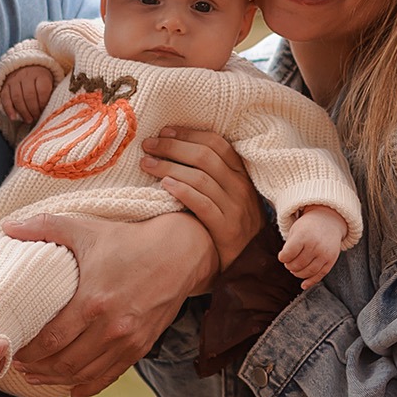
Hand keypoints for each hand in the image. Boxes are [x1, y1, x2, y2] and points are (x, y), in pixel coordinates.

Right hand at [1, 67, 55, 125]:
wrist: (27, 68)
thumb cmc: (41, 80)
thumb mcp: (49, 83)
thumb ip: (49, 95)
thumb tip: (49, 112)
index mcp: (40, 74)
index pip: (42, 90)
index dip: (43, 103)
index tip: (44, 111)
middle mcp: (26, 75)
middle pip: (29, 95)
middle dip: (33, 110)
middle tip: (36, 118)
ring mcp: (14, 80)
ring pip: (17, 97)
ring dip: (23, 111)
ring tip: (28, 120)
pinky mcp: (5, 85)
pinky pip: (5, 98)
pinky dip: (8, 109)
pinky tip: (13, 118)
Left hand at [5, 212, 213, 396]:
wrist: (180, 252)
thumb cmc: (129, 240)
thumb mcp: (86, 229)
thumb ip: (44, 227)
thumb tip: (7, 226)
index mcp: (93, 301)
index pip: (51, 340)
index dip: (28, 351)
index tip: (13, 349)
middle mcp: (111, 327)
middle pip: (65, 362)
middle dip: (38, 368)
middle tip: (20, 365)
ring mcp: (129, 340)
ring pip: (85, 373)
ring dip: (58, 379)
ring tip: (38, 375)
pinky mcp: (142, 346)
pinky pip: (110, 376)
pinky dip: (89, 386)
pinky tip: (74, 389)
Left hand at [141, 127, 260, 267]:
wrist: (249, 265)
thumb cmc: (231, 225)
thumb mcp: (229, 196)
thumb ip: (212, 175)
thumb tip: (177, 151)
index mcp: (242, 175)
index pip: (217, 144)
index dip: (189, 134)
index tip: (165, 131)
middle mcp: (241, 188)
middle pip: (205, 157)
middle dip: (173, 147)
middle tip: (148, 144)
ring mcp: (236, 209)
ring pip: (201, 178)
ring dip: (170, 166)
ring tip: (147, 163)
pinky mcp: (227, 230)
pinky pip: (203, 205)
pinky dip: (182, 192)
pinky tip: (164, 185)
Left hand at [278, 208, 344, 288]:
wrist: (328, 220)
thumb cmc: (307, 227)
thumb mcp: (295, 230)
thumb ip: (289, 246)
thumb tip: (285, 263)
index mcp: (303, 235)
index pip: (288, 254)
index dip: (282, 258)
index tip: (283, 256)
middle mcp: (315, 245)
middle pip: (297, 265)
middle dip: (290, 266)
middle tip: (289, 263)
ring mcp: (324, 253)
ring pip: (307, 272)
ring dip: (298, 274)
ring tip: (295, 269)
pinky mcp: (331, 260)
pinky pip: (320, 275)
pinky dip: (310, 282)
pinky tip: (303, 285)